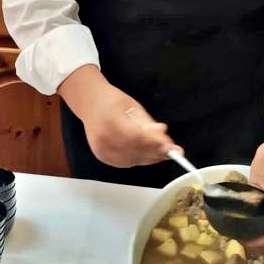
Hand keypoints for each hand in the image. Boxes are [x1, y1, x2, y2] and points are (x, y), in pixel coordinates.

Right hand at [58, 65, 180, 166]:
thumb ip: (147, 124)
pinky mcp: (102, 156)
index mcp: (111, 122)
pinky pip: (126, 163)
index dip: (156, 144)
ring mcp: (101, 149)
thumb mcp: (133, 107)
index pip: (137, 138)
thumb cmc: (111, 100)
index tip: (172, 147)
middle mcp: (104, 138)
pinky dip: (139, 160)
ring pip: (133, 160)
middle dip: (157, 152)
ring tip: (163, 152)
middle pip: (136, 152)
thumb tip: (162, 136)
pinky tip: (148, 155)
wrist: (89, 103)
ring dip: (150, 158)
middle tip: (173, 151)